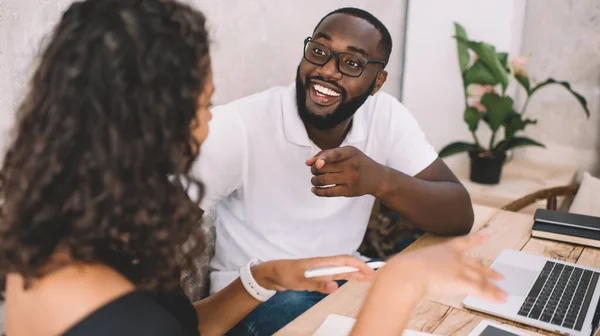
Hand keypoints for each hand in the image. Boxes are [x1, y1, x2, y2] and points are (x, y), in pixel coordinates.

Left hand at [254, 255, 375, 293]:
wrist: (273, 274)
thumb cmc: (285, 274)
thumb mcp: (299, 281)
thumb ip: (317, 284)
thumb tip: (335, 286)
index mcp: (322, 263)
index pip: (345, 261)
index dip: (359, 265)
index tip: (372, 272)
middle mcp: (324, 265)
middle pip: (347, 265)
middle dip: (362, 269)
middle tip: (378, 276)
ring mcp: (321, 270)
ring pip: (343, 271)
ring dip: (357, 274)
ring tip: (370, 279)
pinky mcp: (318, 276)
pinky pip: (337, 276)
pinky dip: (347, 278)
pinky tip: (353, 280)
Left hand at [305, 146, 386, 196]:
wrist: (377, 177)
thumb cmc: (357, 162)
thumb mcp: (347, 152)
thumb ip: (327, 154)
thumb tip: (307, 163)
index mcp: (350, 152)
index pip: (336, 154)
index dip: (324, 159)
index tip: (317, 164)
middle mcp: (351, 165)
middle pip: (324, 168)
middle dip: (314, 170)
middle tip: (315, 171)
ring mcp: (350, 179)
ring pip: (324, 181)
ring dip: (314, 181)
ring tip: (314, 180)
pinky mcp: (349, 191)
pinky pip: (329, 192)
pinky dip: (318, 191)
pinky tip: (314, 189)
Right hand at [375, 234, 506, 302]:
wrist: (406, 273)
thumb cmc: (402, 269)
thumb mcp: (409, 264)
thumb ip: (411, 267)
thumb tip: (399, 272)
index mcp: (443, 249)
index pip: (463, 241)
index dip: (476, 238)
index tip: (487, 235)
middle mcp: (454, 258)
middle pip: (476, 264)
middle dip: (488, 271)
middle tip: (498, 275)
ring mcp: (459, 269)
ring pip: (481, 279)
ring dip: (494, 288)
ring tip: (504, 294)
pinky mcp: (462, 282)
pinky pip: (481, 290)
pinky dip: (492, 296)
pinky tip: (501, 299)